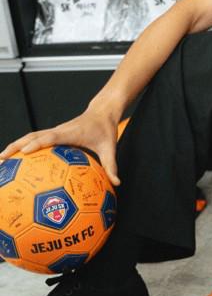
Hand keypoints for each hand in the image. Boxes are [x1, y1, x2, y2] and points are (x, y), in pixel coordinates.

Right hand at [0, 107, 120, 185]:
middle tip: (1, 160)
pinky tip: (14, 162)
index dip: (38, 143)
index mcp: (70, 132)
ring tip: (0, 162)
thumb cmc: (105, 129)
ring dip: (14, 147)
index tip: (26, 151)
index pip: (51, 137)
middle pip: (31, 137)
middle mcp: (58, 130)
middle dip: (16, 147)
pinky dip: (22, 149)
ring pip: (28, 138)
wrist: (101, 112)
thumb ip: (111, 165)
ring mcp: (53, 132)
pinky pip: (34, 141)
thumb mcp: (110, 147)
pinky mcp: (52, 135)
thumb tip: (116, 183)